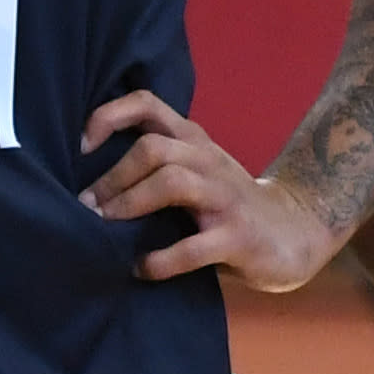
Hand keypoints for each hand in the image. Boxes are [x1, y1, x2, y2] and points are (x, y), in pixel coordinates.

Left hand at [85, 92, 335, 290]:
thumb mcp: (196, 169)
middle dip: (112, 177)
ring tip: (105, 227)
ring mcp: (225, 198)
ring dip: (129, 205)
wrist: (294, 232)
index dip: (107, 116)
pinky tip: (142, 269)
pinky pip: (192, 248)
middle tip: (86, 205)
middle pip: (153, 147)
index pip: (147, 104)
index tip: (80, 146)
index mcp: (193, 140)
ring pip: (171, 182)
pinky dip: (159, 261)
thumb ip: (156, 163)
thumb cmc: (227, 204)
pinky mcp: (238, 238)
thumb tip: (84, 177)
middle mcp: (208, 161)